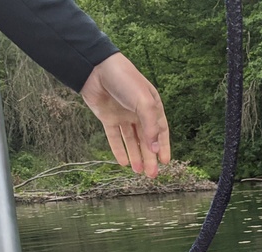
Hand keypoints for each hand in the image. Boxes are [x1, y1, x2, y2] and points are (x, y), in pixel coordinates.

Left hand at [80, 53, 169, 177]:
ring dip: (136, 156)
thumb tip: (155, 149)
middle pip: (146, 139)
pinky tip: (123, 162)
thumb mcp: (144, 102)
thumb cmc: (125, 80)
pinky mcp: (108, 117)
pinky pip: (115, 137)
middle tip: (151, 175)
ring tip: (138, 172)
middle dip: (149, 157)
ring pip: (131, 140)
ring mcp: (123, 115)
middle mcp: (138, 112)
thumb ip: (151, 126)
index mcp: (152, 106)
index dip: (163, 147)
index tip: (165, 162)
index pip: (161, 131)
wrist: (96, 68)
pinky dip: (119, 149)